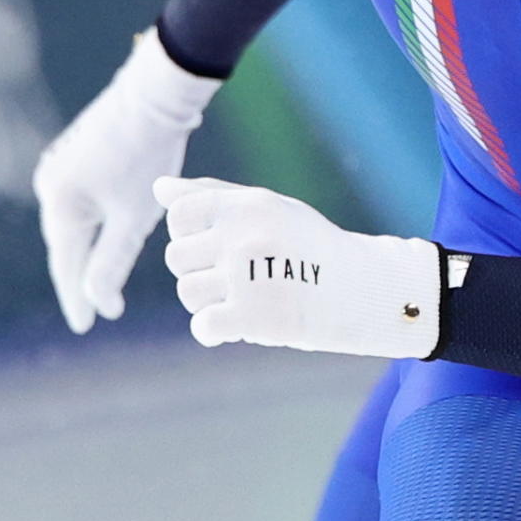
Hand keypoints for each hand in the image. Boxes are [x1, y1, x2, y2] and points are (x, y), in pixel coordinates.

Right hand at [34, 30, 220, 331]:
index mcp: (60, 203)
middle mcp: (49, 185)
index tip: (86, 326)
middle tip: (91, 312)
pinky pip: (78, 203)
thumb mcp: (134, 218)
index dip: (77, 299)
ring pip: (72, 223)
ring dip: (84, 250)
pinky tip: (101, 235)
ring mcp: (58, 167)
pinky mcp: (73, 155)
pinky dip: (90, 225)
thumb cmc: (148, 156)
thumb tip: (97, 301)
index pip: (67, 266)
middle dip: (79, 277)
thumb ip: (112, 262)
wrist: (154, 96)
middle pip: (66, 245)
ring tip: (94, 281)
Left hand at [160, 180, 445, 358]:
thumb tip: (158, 188)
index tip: (219, 247)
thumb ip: (212, 195)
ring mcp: (246, 278)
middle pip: (177, 257)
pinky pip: (203, 326)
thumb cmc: (310, 246)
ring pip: (188, 292)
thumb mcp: (268, 208)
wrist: (362, 290)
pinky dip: (213, 332)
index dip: (191, 235)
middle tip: (236, 279)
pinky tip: (236, 327)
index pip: (179, 215)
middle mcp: (243, 237)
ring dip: (207, 302)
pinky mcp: (254, 318)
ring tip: (240, 300)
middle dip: (200, 271)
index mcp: (246, 205)